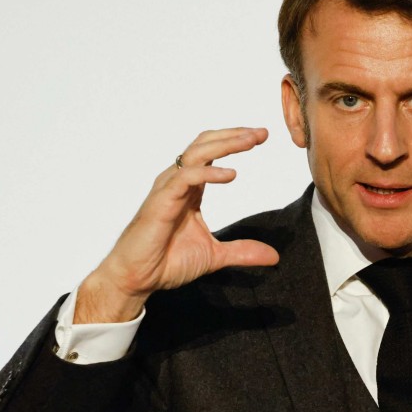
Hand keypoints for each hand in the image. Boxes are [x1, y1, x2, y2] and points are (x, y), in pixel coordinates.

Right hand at [75, 128, 279, 322]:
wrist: (138, 279)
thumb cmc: (166, 262)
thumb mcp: (215, 256)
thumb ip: (243, 251)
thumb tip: (274, 256)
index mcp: (190, 189)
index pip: (212, 152)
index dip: (235, 141)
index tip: (262, 136)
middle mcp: (177, 182)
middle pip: (205, 145)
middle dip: (234, 135)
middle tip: (262, 132)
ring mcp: (167, 189)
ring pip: (196, 154)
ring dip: (225, 145)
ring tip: (251, 142)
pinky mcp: (161, 202)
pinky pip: (185, 178)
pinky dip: (209, 172)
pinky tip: (231, 174)